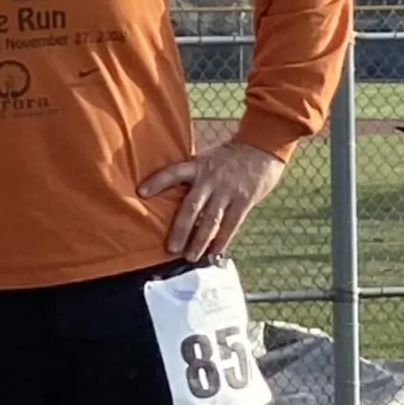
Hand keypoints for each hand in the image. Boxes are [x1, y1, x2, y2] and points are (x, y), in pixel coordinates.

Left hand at [139, 138, 286, 262]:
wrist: (262, 147)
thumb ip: (192, 174)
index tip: (141, 192)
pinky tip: (215, 251)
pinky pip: (231, 224)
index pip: (173, 173)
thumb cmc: (230, 154)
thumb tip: (172, 191)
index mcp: (197, 167)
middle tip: (171, 248)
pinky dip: (222, 239)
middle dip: (180, 230)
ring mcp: (227, 192)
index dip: (157, 182)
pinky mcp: (244, 201)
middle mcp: (210, 180)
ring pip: (211, 220)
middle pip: (191, 208)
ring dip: (200, 241)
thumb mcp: (206, 158)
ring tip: (191, 256)